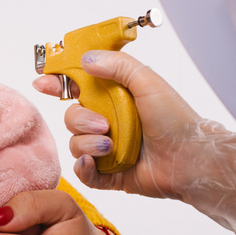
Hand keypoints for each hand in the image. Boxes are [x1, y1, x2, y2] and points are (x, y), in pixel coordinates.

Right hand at [33, 50, 235, 234]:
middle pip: (71, 116)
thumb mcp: (148, 82)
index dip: (58, 83)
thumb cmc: (177, 121)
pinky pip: (82, 172)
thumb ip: (117, 66)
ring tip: (109, 147)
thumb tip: (84, 60)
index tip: (43, 82)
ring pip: (74, 143)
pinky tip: (92, 163)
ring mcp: (107, 149)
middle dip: (80, 120)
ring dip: (87, 144)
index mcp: (115, 97)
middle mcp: (108, 122)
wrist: (192, 161)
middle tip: (103, 125)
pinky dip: (83, 167)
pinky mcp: (109, 174)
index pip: (78, 86)